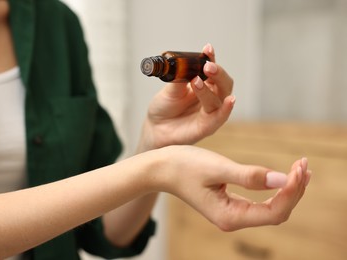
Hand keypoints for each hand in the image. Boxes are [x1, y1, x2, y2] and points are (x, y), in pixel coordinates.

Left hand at [138, 44, 234, 150]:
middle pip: (224, 83)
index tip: (207, 49)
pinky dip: (226, 109)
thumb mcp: (170, 89)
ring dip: (208, 90)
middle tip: (207, 66)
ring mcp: (211, 112)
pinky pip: (220, 117)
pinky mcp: (208, 126)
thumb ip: (179, 77)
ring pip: (219, 99)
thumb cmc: (165, 107)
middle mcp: (211, 96)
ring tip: (196, 82)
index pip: (212, 69)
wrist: (155, 128)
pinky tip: (230, 101)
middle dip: (217, 73)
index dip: (211, 58)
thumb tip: (183, 64)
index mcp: (204, 83)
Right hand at [158, 146, 310, 230]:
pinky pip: (261, 200)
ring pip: (271, 207)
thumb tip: (284, 179)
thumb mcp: (216, 168)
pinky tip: (284, 176)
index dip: (291, 192)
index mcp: (229, 216)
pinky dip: (275, 188)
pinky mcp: (229, 203)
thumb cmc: (183, 166)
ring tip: (301, 168)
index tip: (299, 167)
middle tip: (305, 164)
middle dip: (294, 190)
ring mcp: (231, 213)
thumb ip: (249, 176)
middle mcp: (233, 219)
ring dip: (288, 189)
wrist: (161, 168)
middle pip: (276, 212)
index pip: (274, 211)